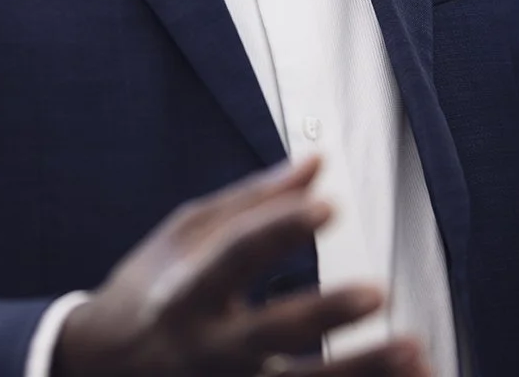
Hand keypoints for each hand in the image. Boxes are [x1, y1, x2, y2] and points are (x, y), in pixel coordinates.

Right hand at [53, 156, 428, 376]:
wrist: (100, 368)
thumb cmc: (152, 289)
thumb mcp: (185, 233)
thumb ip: (254, 202)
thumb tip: (318, 163)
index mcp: (187, 290)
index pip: (236, 255)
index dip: (281, 227)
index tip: (328, 204)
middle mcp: (207, 346)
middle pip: (273, 332)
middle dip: (326, 312)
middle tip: (378, 290)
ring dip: (363, 371)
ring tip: (418, 349)